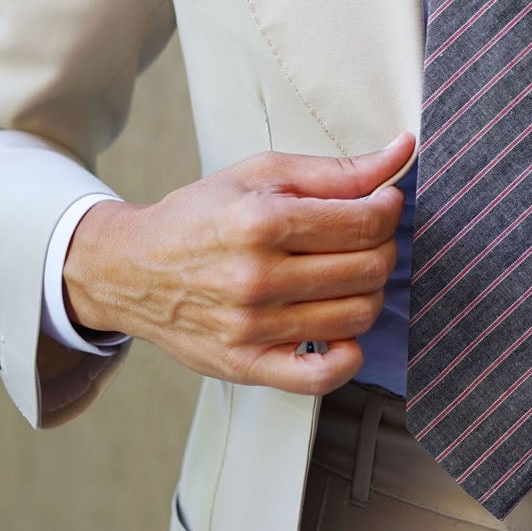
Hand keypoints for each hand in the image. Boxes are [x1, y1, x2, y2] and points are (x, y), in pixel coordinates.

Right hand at [63, 132, 414, 394]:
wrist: (130, 269)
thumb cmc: (199, 217)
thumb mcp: (260, 175)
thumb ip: (336, 170)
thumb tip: (401, 153)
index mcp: (261, 222)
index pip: (366, 222)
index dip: (389, 210)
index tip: (382, 204)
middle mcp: (257, 277)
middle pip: (369, 268)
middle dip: (383, 247)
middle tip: (364, 238)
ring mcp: (252, 327)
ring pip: (358, 316)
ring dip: (370, 292)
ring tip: (348, 275)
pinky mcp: (246, 365)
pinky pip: (322, 377)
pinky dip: (348, 355)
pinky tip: (340, 329)